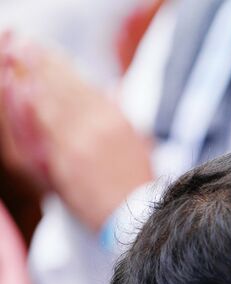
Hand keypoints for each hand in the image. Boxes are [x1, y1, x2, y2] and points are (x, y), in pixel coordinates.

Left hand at [0, 33, 152, 229]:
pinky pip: (39, 129)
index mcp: (116, 121)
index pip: (82, 85)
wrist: (134, 215)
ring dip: (30, 80)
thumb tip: (112, 89)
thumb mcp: (139, 141)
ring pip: (47, 104)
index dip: (60, 65)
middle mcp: (95, 127)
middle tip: (21, 45)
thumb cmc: (138, 182)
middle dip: (41, 65)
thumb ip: (122, 113)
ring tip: (14, 59)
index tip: (44, 49)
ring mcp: (76, 144)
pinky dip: (26, 108)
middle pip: (61, 89)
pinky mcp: (61, 163)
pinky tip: (17, 91)